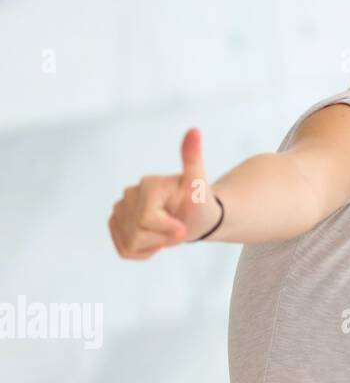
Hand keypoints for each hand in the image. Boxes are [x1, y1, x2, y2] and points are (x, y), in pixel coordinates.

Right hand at [108, 128, 221, 258]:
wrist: (196, 217)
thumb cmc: (200, 203)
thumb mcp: (200, 185)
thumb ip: (194, 159)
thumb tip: (194, 130)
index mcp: (147, 184)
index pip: (146, 219)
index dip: (168, 229)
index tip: (183, 228)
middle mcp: (129, 193)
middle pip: (137, 233)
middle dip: (162, 237)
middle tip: (177, 227)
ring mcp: (119, 209)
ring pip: (130, 243)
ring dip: (154, 245)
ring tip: (167, 231)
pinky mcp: (116, 223)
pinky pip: (124, 250)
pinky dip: (143, 252)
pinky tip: (156, 240)